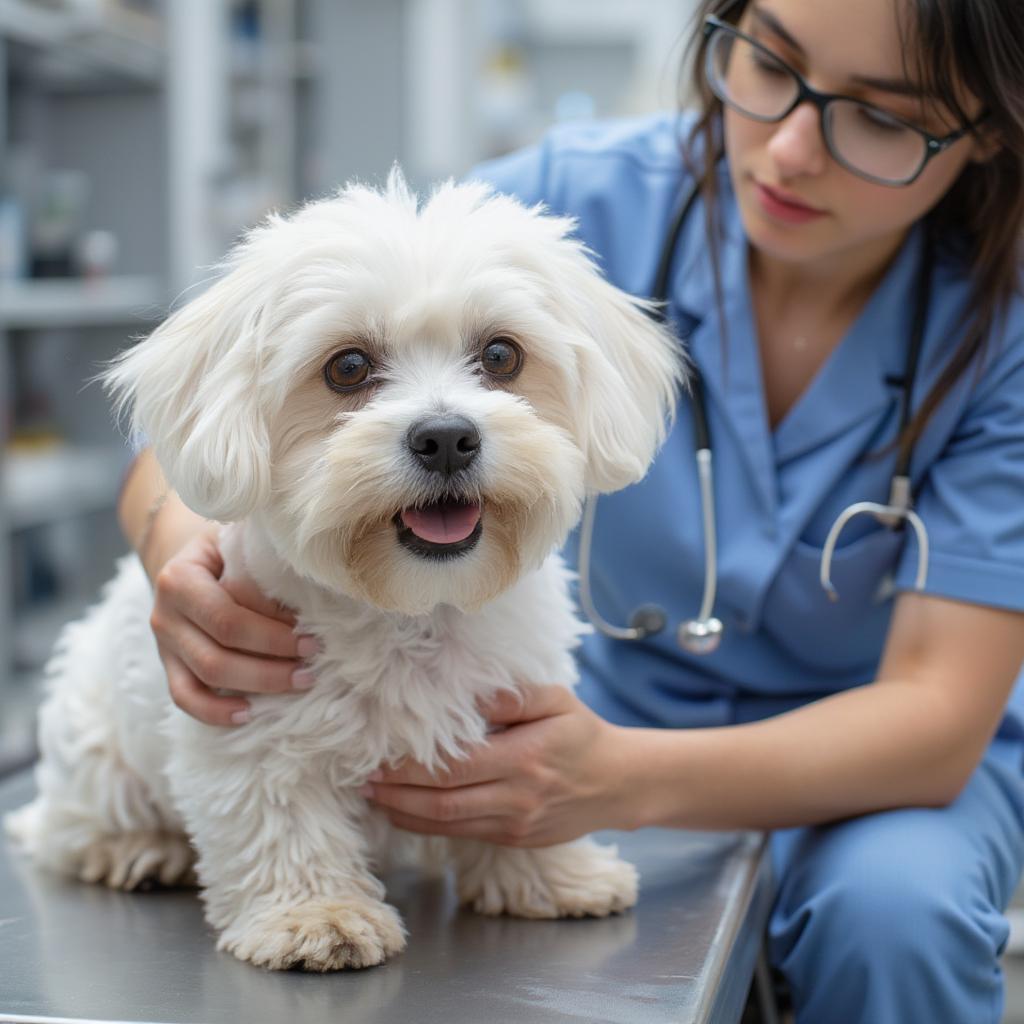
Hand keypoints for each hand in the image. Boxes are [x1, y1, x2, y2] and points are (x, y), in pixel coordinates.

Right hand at [149, 523, 316, 726]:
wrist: (191, 561)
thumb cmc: (226, 551)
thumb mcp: (238, 545)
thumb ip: (258, 569)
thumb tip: (304, 605)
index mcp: (179, 578)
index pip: (228, 616)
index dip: (272, 632)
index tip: (312, 636)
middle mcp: (165, 613)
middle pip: (218, 652)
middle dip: (271, 664)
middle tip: (313, 664)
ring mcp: (163, 643)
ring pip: (206, 677)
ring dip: (257, 684)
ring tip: (299, 681)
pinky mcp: (168, 665)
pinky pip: (184, 697)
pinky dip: (214, 711)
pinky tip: (248, 714)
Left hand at [363, 684, 640, 846]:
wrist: (618, 783)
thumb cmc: (582, 733)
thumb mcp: (556, 701)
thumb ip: (511, 697)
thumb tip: (467, 697)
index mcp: (525, 758)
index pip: (455, 767)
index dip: (412, 768)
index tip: (379, 758)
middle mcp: (517, 796)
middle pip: (443, 803)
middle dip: (397, 794)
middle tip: (363, 782)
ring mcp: (515, 824)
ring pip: (448, 826)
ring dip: (405, 815)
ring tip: (373, 798)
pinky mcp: (514, 839)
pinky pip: (463, 835)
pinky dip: (429, 827)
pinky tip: (406, 813)